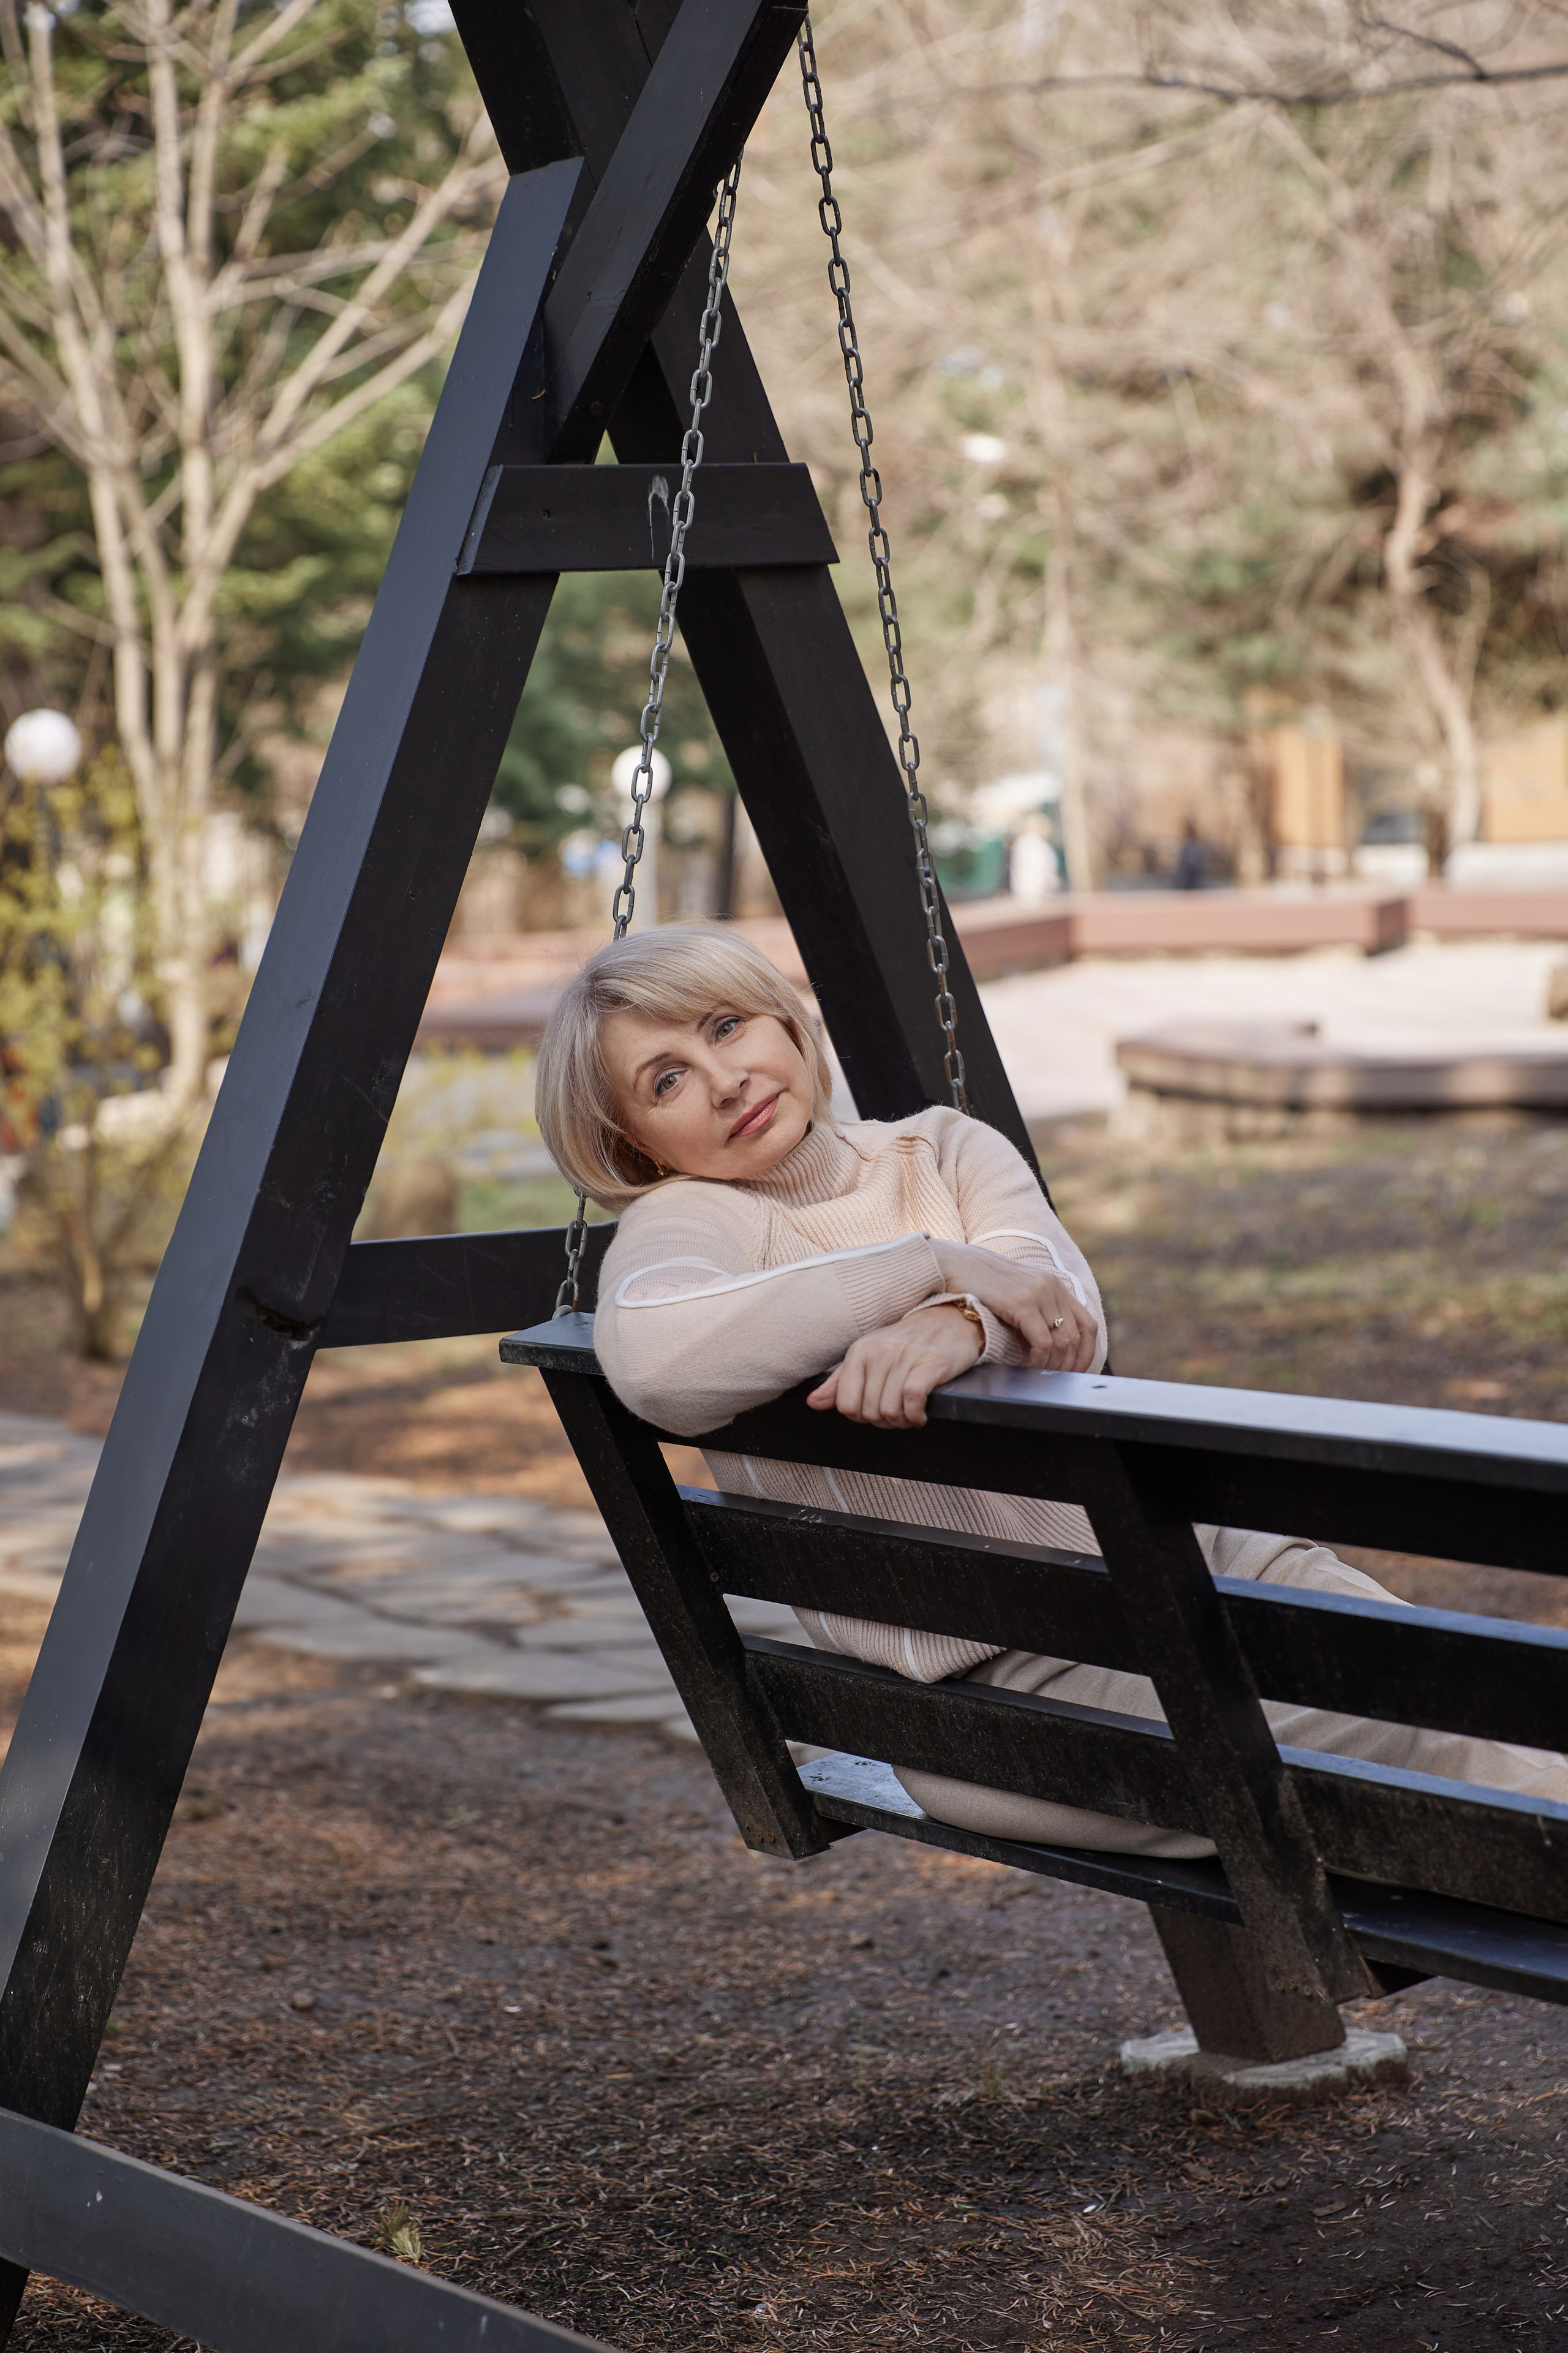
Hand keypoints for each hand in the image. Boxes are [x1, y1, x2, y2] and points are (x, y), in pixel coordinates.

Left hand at [806, 1303, 982, 1429]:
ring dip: (902, 1421)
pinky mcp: (931, 1363)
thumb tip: (812, 1403)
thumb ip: (840, 1382)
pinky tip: (920, 1414)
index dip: (860, 1417)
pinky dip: (915, 1415)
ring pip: (890, 1410)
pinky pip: (912, 1400)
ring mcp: (905, 1357)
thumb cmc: (907, 1343)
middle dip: (884, 1422)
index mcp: (859, 1351)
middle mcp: (879, 1352)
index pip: (846, 1404)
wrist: (950, 1321)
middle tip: (898, 1414)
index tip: (875, 1411)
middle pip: (870, 1412)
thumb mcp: (868, 1357)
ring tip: (910, 1414)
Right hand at [930, 1240, 1097, 1371]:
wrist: (957, 1264)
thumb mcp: (1018, 1294)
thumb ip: (1037, 1311)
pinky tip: (1028, 1364)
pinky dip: (1039, 1359)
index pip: (1088, 1324)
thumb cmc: (982, 1284)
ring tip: (1040, 1373)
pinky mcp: (1022, 1303)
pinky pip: (1043, 1341)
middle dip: (1069, 1363)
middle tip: (1055, 1378)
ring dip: (1053, 1364)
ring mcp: (1039, 1293)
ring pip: (1062, 1341)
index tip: (1077, 1370)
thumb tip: (1047, 1345)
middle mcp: (1052, 1287)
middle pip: (1077, 1336)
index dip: (1087, 1352)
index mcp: (1055, 1285)